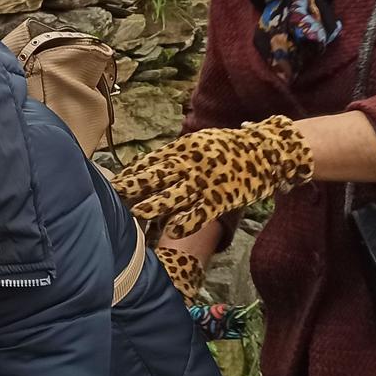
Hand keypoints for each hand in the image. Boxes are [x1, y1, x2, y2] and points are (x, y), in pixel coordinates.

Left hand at [112, 117, 314, 300]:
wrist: (264, 151)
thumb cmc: (229, 148)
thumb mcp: (200, 144)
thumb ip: (177, 155)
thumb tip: (153, 165)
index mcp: (182, 150)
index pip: (149, 163)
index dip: (130, 175)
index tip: (112, 184)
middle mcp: (188, 165)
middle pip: (153, 178)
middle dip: (131, 189)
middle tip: (111, 198)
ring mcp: (202, 183)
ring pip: (170, 197)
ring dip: (151, 208)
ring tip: (132, 217)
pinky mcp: (218, 200)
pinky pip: (197, 214)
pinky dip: (184, 223)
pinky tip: (171, 231)